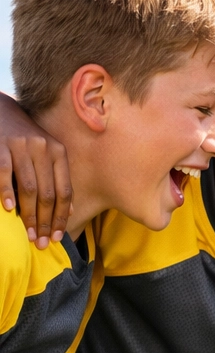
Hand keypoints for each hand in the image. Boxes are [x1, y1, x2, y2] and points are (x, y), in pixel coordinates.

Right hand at [0, 92, 72, 247]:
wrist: (1, 110)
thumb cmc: (27, 140)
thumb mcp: (48, 155)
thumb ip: (59, 179)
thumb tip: (70, 211)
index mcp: (59, 153)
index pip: (64, 192)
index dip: (61, 217)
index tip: (57, 237)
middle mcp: (43, 149)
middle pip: (48, 194)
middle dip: (45, 221)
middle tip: (40, 242)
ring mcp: (21, 146)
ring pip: (29, 188)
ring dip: (28, 214)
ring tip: (28, 234)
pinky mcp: (1, 144)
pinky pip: (5, 173)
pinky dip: (7, 192)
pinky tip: (8, 210)